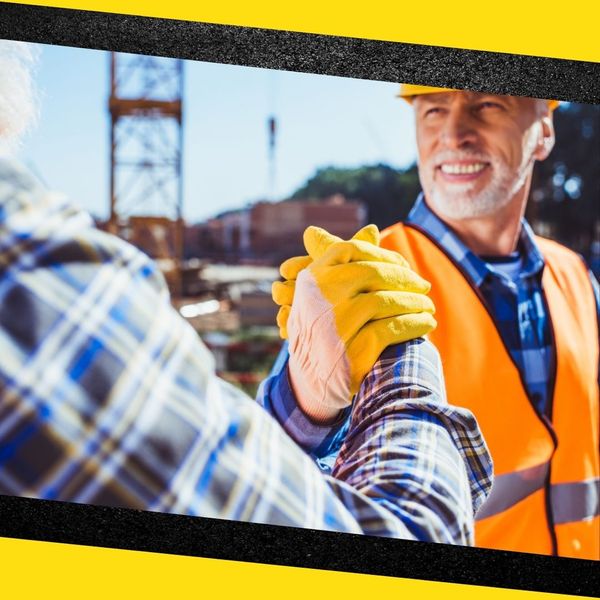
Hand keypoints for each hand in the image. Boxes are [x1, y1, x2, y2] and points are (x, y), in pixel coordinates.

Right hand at [272, 225, 435, 421]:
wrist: (310, 382)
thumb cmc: (321, 330)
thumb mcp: (322, 295)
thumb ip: (347, 261)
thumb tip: (372, 229)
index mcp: (311, 280)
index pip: (351, 250)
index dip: (382, 254)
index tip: (403, 265)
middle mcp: (319, 299)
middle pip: (372, 273)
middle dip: (405, 278)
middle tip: (424, 286)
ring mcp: (335, 325)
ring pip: (385, 300)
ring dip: (414, 302)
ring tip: (428, 306)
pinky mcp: (352, 351)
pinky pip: (393, 329)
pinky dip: (415, 324)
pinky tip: (426, 324)